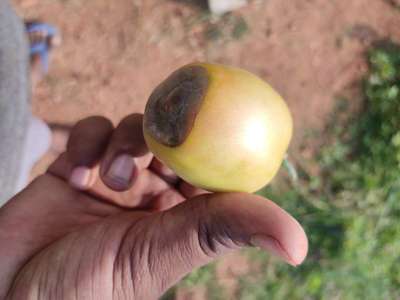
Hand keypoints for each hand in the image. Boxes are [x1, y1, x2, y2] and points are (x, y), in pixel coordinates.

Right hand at [0, 114, 307, 298]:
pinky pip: (92, 132)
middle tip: (161, 142)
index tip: (223, 117)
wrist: (10, 294)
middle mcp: (150, 197)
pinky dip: (88, 139)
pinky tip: (76, 170)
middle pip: (174, 142)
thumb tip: (299, 243)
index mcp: (180, 217)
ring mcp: (111, 181)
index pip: (212, 169)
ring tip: (111, 177)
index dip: (220, 143)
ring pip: (135, 131)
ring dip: (126, 141)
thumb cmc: (88, 287)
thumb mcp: (162, 253)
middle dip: (168, 136)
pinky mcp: (73, 169)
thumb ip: (223, 231)